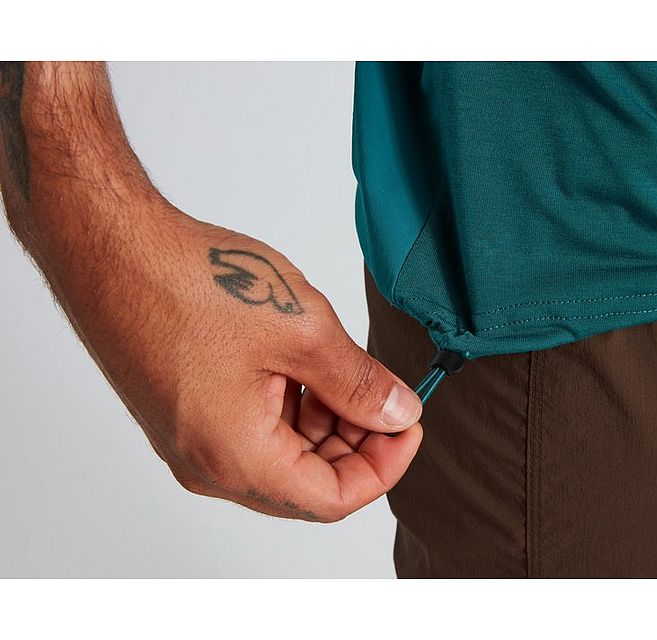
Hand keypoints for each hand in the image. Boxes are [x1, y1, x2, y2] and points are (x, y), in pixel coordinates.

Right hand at [76, 208, 422, 522]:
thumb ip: (358, 383)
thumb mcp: (300, 331)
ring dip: (326, 420)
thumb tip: (397, 413)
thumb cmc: (187, 283)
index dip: (384, 467)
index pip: (332, 500)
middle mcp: (208, 464)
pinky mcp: (186, 412)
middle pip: (308, 482)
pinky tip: (306, 363)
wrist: (109, 246)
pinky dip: (293, 406)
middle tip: (385, 393)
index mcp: (236, 458)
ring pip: (283, 455)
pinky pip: (254, 430)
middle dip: (357, 442)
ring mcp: (192, 440)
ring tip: (344, 367)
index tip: (409, 425)